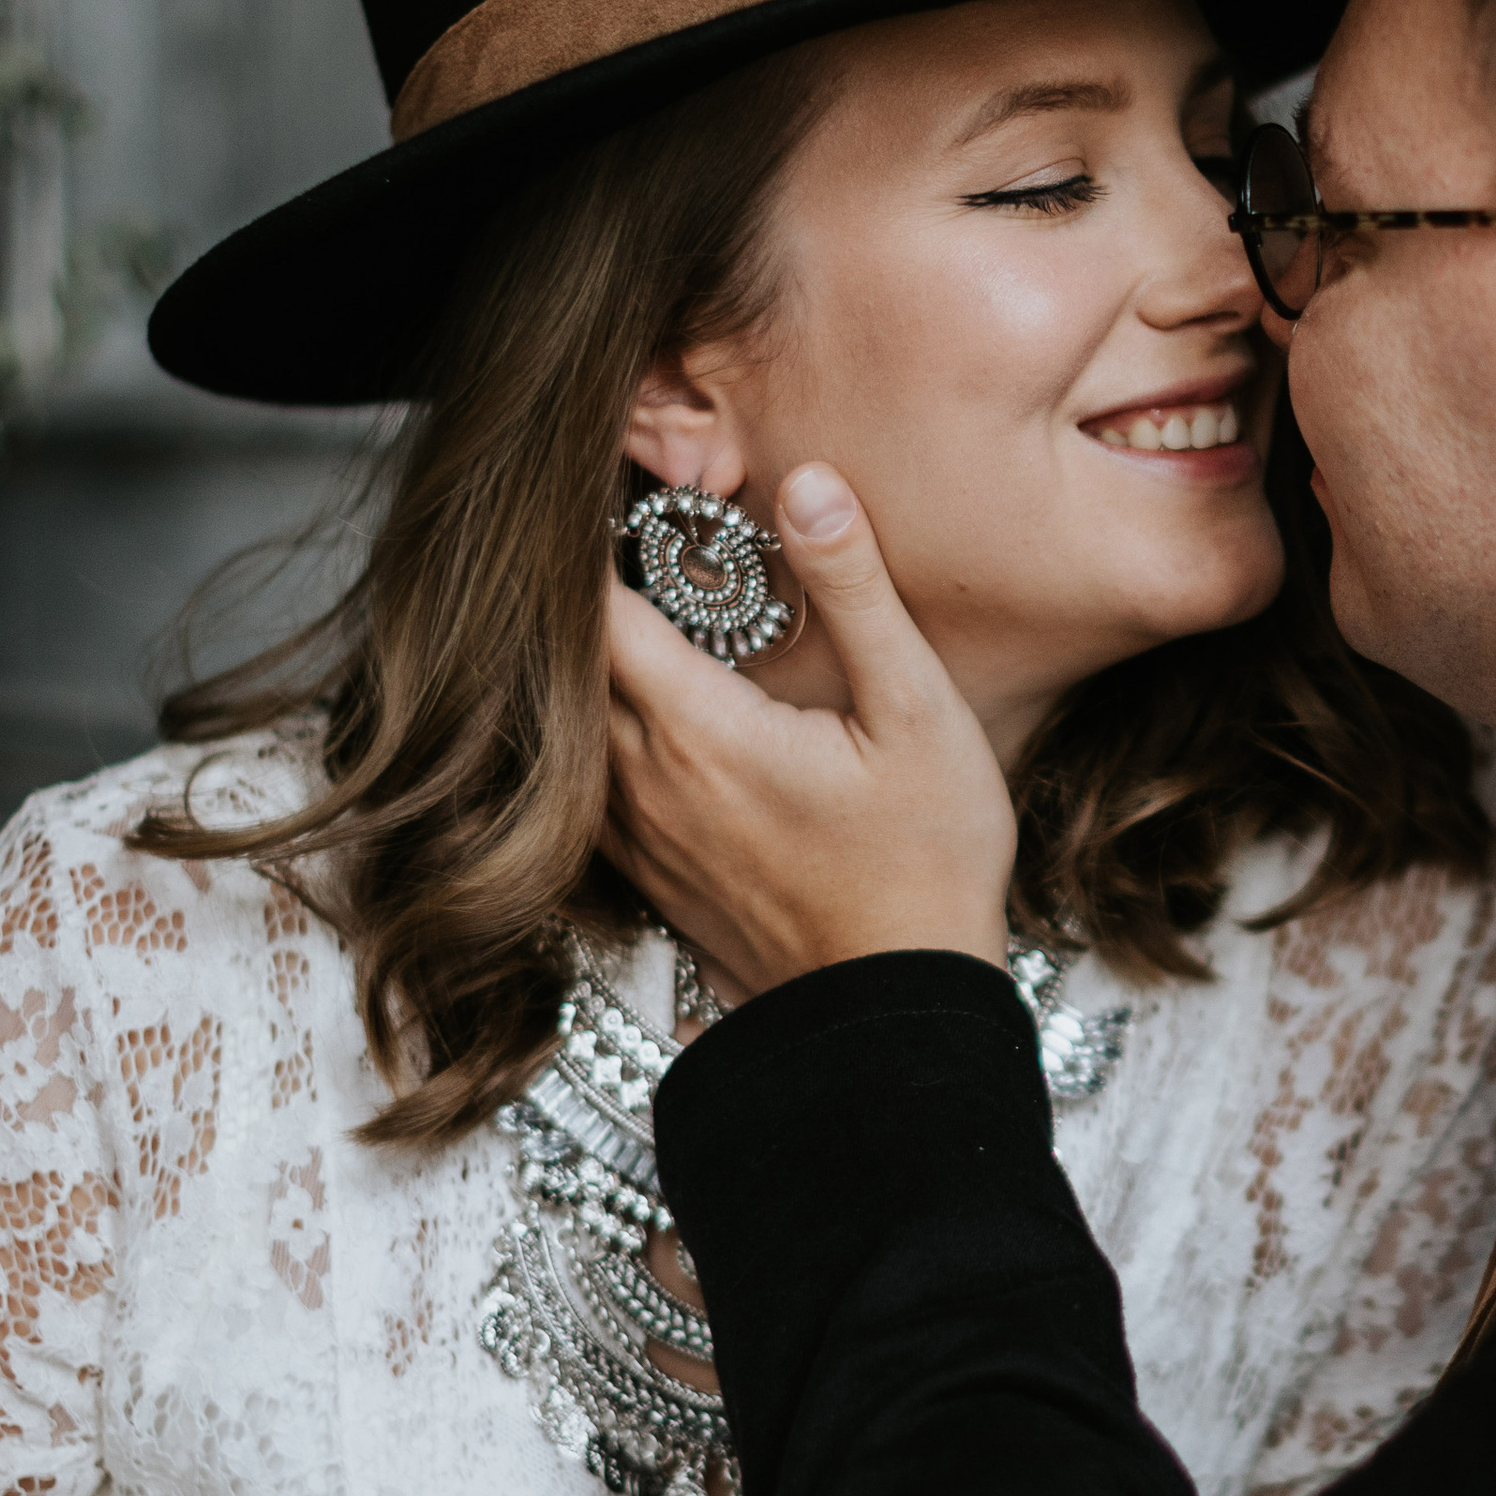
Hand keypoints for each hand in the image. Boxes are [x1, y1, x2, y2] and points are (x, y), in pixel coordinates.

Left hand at [602, 461, 1018, 994]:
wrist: (898, 1013)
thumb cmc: (926, 866)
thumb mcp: (918, 712)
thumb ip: (857, 591)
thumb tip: (810, 482)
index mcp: (699, 729)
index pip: (598, 605)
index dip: (593, 539)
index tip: (610, 489)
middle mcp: (645, 781)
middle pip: (572, 659)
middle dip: (589, 592)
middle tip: (625, 533)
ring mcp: (640, 835)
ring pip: (570, 724)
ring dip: (589, 664)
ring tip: (631, 608)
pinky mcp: (652, 874)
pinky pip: (589, 782)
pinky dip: (597, 732)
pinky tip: (641, 707)